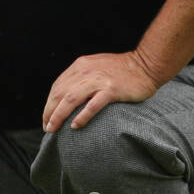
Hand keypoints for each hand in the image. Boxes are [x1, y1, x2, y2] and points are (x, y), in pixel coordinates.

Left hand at [41, 51, 163, 131]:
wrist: (147, 65)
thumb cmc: (122, 70)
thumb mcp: (96, 67)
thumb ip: (82, 77)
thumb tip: (67, 96)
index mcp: (80, 66)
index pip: (57, 86)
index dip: (49, 103)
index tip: (47, 117)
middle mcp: (86, 72)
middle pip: (60, 94)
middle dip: (49, 112)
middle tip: (47, 128)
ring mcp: (99, 80)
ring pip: (71, 99)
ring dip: (59, 115)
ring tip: (53, 129)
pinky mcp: (111, 90)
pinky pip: (92, 105)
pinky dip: (81, 116)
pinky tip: (75, 126)